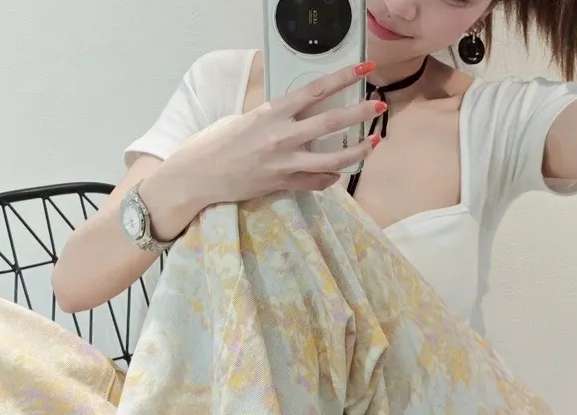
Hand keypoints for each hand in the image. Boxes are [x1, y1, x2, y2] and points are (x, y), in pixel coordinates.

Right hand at [166, 62, 382, 205]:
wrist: (197, 176)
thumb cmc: (215, 144)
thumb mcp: (245, 119)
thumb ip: (273, 116)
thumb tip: (294, 112)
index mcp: (272, 112)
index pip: (316, 90)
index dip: (344, 77)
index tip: (364, 68)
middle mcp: (282, 136)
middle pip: (331, 121)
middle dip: (360, 112)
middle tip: (378, 105)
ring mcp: (284, 163)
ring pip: (332, 157)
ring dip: (357, 150)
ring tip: (373, 142)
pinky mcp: (281, 184)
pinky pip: (316, 182)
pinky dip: (330, 177)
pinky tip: (337, 173)